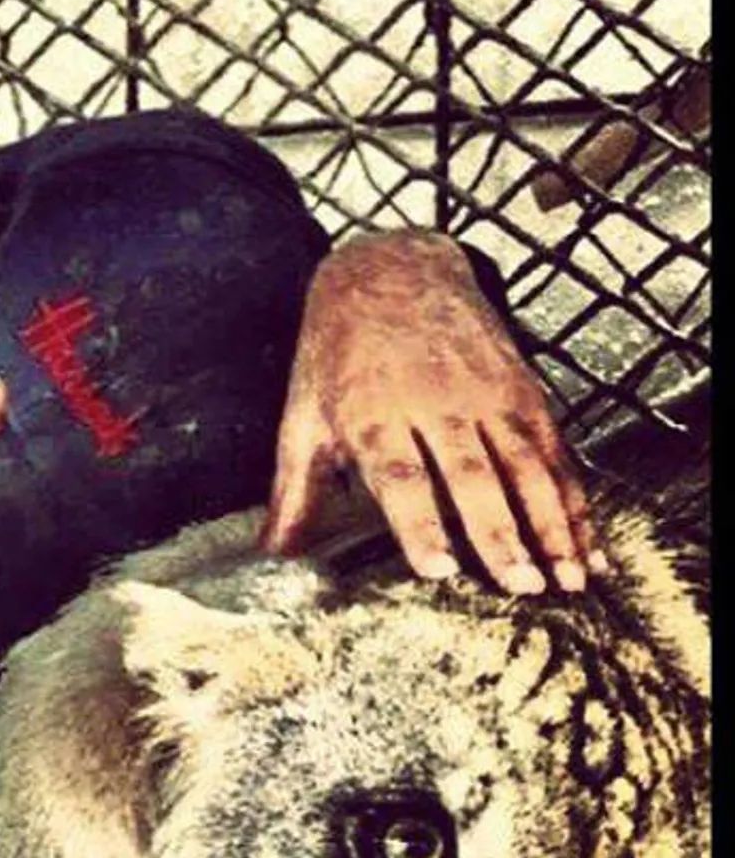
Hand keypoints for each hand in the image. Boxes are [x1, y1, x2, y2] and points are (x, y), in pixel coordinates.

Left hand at [261, 231, 603, 592]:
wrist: (391, 270)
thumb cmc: (338, 356)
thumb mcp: (304, 417)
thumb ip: (293, 492)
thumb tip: (269, 557)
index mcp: (374, 415)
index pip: (401, 476)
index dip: (420, 524)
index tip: (438, 569)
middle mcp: (437, 405)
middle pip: (473, 476)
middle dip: (500, 534)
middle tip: (520, 587)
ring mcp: (487, 397)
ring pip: (526, 466)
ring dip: (552, 525)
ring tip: (567, 581)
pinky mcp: (523, 392)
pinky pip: (555, 453)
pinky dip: (576, 501)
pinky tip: (589, 548)